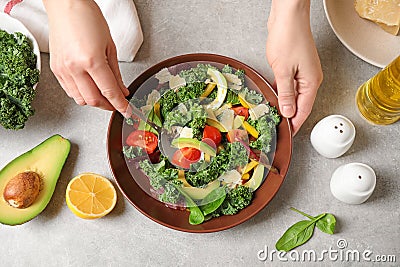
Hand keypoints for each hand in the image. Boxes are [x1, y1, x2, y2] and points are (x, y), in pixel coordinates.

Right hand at [43, 0, 128, 113]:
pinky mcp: (55, 69)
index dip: (120, 105)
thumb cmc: (88, 18)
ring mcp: (63, 70)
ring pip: (80, 99)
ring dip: (94, 101)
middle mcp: (75, 68)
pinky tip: (89, 88)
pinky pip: (69, 91)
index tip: (127, 111)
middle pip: (94, 100)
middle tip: (117, 103)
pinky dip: (81, 94)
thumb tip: (122, 90)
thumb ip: (116, 73)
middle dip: (108, 106)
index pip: (109, 92)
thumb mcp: (110, 46)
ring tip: (104, 95)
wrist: (66, 6)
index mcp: (92, 61)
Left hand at [266, 0, 322, 134]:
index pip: (304, 110)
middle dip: (290, 116)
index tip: (288, 134)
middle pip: (300, 103)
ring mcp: (302, 72)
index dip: (295, 124)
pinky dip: (283, 92)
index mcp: (311, 82)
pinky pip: (290, 84)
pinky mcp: (295, 66)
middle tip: (279, 127)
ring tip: (275, 115)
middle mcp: (310, 78)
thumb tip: (288, 112)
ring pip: (294, 94)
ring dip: (285, 104)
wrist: (288, 16)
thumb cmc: (288, 37)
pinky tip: (275, 97)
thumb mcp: (283, 70)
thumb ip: (286, 93)